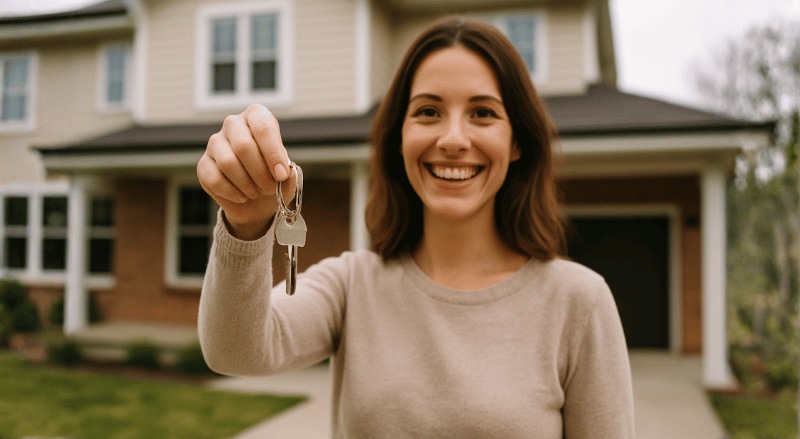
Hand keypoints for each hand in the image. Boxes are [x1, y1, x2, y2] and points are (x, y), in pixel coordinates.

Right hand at [197, 104, 296, 239]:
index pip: (263, 127)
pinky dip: (232, 193)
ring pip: (227, 162)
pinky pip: (214, 179)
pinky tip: (241, 196)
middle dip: (260, 173)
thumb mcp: (286, 178)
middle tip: (269, 188)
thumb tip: (286, 174)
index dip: (273, 153)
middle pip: (243, 145)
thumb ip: (290, 175)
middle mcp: (233, 124)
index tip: (281, 175)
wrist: (255, 201)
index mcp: (256, 117)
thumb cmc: (273, 179)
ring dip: (246, 184)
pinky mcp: (203, 164)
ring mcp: (215, 142)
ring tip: (256, 192)